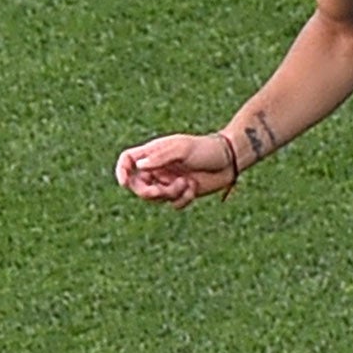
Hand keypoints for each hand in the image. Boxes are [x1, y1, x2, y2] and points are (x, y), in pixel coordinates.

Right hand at [115, 133, 235, 209]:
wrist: (231, 160)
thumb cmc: (206, 148)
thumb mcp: (182, 148)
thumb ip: (160, 156)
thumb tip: (139, 166)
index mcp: (154, 153)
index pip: (128, 160)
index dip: (121, 171)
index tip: (123, 182)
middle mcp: (159, 168)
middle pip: (138, 185)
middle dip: (147, 192)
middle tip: (159, 192)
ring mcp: (170, 181)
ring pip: (156, 198)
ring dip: (170, 194)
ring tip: (186, 183)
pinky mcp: (183, 192)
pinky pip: (174, 204)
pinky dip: (183, 199)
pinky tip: (194, 188)